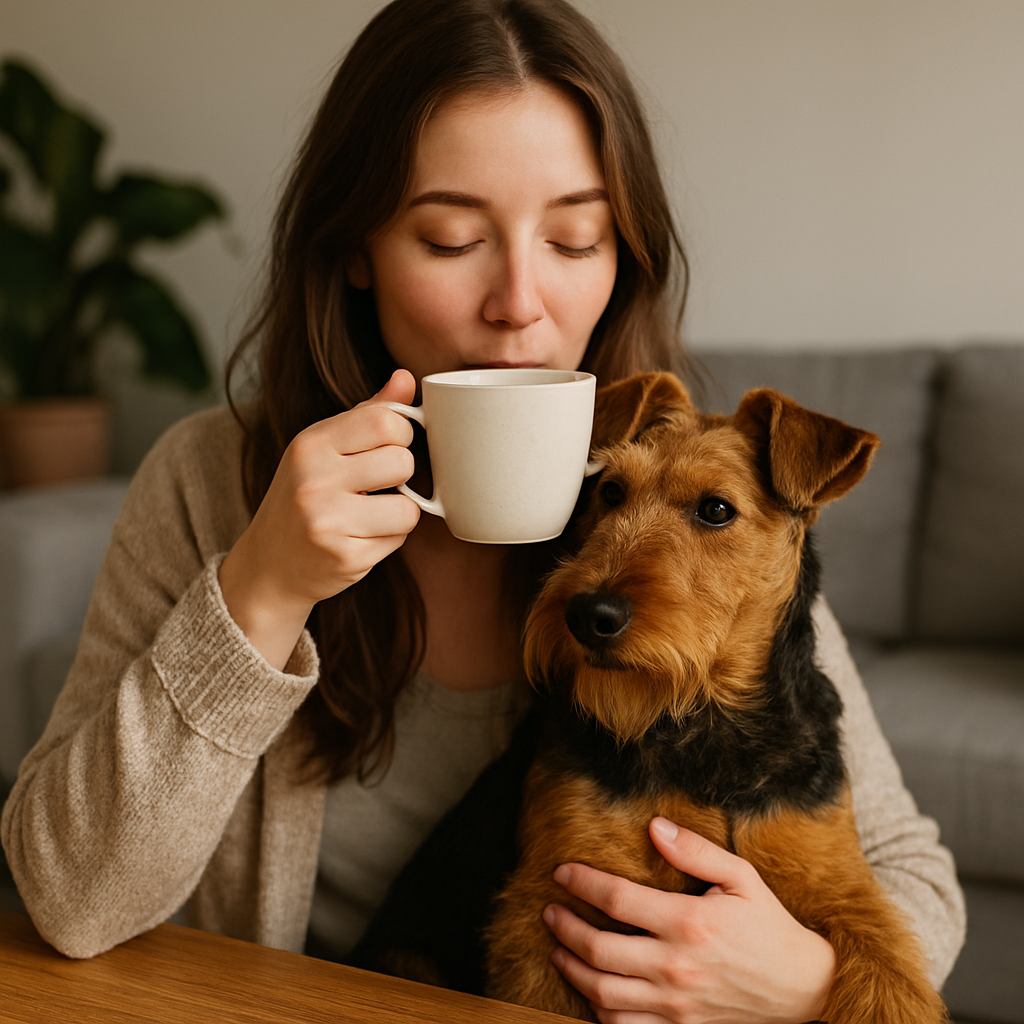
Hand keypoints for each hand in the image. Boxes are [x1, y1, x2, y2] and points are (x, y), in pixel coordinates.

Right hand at [219, 369, 420, 667]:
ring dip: (399, 512)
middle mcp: (314, 481)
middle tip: (376, 485)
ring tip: (369, 514)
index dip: (400, 434)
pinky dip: (388, 538)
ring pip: (409, 508)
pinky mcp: (345, 558)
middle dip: (400, 475)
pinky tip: (360, 537)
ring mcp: (328, 523)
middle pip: (403, 462)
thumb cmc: (302, 497)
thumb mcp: (324, 448)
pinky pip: (399, 539)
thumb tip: (406, 377)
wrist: (268, 566)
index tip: (385, 446)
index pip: (384, 420)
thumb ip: (367, 413)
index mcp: (310, 445)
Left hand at [543, 817, 834, 1023]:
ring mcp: (676, 1005)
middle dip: (565, 927)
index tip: (561, 873)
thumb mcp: (741, 877)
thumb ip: (696, 850)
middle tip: (550, 911)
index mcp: (689, 923)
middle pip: (599, 949)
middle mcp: (677, 967)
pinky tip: (590, 989)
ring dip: (572, 969)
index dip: (583, 883)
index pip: (617, 900)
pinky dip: (599, 1009)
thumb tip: (655, 827)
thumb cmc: (770, 927)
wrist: (805, 991)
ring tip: (559, 947)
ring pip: (603, 992)